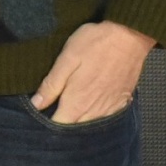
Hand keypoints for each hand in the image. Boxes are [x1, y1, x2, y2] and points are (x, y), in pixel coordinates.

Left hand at [32, 21, 154, 124]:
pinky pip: (105, 119)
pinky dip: (95, 116)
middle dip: (63, 126)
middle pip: (74, 129)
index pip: (58, 126)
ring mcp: (109, 108)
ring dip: (79, 122)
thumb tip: (36, 104)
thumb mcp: (67, 59)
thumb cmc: (95, 44)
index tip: (40, 117)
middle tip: (53, 113)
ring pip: (90, 125)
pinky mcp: (120, 102)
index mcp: (77, 102)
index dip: (47, 124)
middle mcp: (94, 111)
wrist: (129, 36)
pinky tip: (90, 106)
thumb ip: (51, 85)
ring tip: (70, 110)